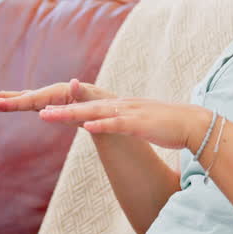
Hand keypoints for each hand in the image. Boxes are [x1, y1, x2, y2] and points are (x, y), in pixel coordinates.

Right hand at [0, 79, 113, 112]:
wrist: (104, 103)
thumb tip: (73, 82)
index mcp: (57, 93)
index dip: (14, 102)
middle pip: (24, 97)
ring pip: (24, 99)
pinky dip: (16, 103)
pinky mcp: (49, 104)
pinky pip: (29, 104)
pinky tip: (4, 103)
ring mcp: (48, 99)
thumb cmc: (99, 103)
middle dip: (5, 99)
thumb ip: (81, 92)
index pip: (31, 99)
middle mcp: (50, 93)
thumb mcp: (92, 100)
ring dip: (6, 100)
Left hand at [37, 99, 212, 150]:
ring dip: (71, 114)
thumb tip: (117, 127)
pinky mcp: (139, 124)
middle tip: (38, 113)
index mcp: (122, 108)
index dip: (68, 109)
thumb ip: (127, 123)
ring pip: (94, 113)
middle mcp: (122, 106)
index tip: (47, 112)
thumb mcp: (142, 124)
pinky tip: (86, 126)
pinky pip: (116, 124)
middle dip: (61, 111)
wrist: (193, 123)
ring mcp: (129, 114)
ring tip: (48, 116)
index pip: (90, 108)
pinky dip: (101, 124)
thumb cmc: (170, 126)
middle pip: (85, 108)